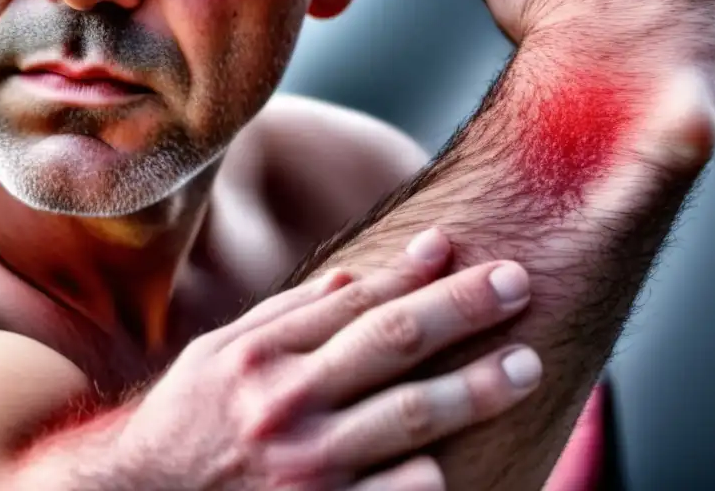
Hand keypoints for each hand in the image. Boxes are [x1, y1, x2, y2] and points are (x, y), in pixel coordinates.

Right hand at [115, 228, 540, 489]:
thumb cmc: (187, 426)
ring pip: (412, 417)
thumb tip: (351, 280)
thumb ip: (284, 318)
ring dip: (477, 387)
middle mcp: (285, 405)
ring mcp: (308, 468)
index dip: (411, 270)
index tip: (456, 246)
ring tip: (526, 364)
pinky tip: (465, 459)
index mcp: (260, 356)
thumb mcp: (217, 358)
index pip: (354, 300)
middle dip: (462, 307)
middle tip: (519, 283)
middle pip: (393, 342)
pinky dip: (435, 476)